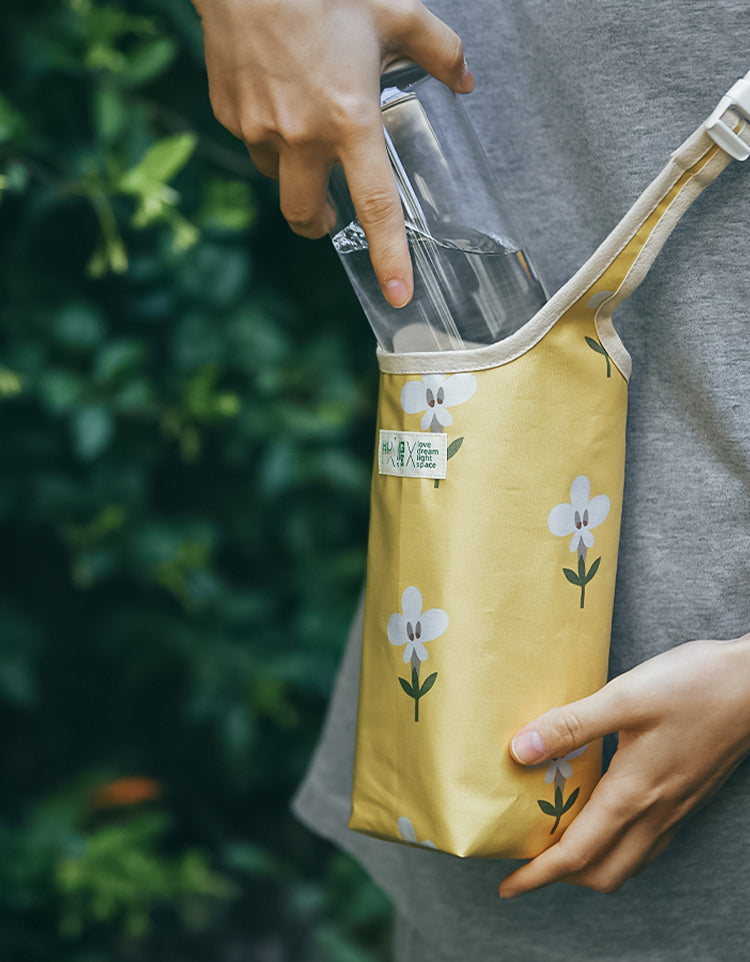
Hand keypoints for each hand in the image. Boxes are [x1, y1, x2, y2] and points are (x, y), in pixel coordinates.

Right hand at [192, 0, 473, 306]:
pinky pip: (253, 143)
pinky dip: (269, 135)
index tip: (397, 295)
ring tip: (306, 137)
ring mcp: (259, 128)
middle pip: (307, 216)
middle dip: (322, 225)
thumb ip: (440, 50)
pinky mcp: (230, 113)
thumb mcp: (395, 10)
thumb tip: (466, 79)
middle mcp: (301, 136)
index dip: (389, 257)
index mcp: (350, 120)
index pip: (376, 207)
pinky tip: (278, 98)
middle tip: (334, 214)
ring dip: (295, 175)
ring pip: (277, 178)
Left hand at [499, 633, 749, 897]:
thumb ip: (571, 725)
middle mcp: (655, 813)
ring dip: (591, 863)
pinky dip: (617, 845)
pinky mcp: (687, 797)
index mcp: (632, 795)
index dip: (538, 875)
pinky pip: (647, 842)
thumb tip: (520, 749)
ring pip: (628, 861)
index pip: (576, 855)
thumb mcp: (624, 698)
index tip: (508, 886)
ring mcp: (675, 809)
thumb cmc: (693, 687)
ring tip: (558, 839)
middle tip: (529, 858)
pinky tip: (603, 814)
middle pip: (603, 872)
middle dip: (562, 877)